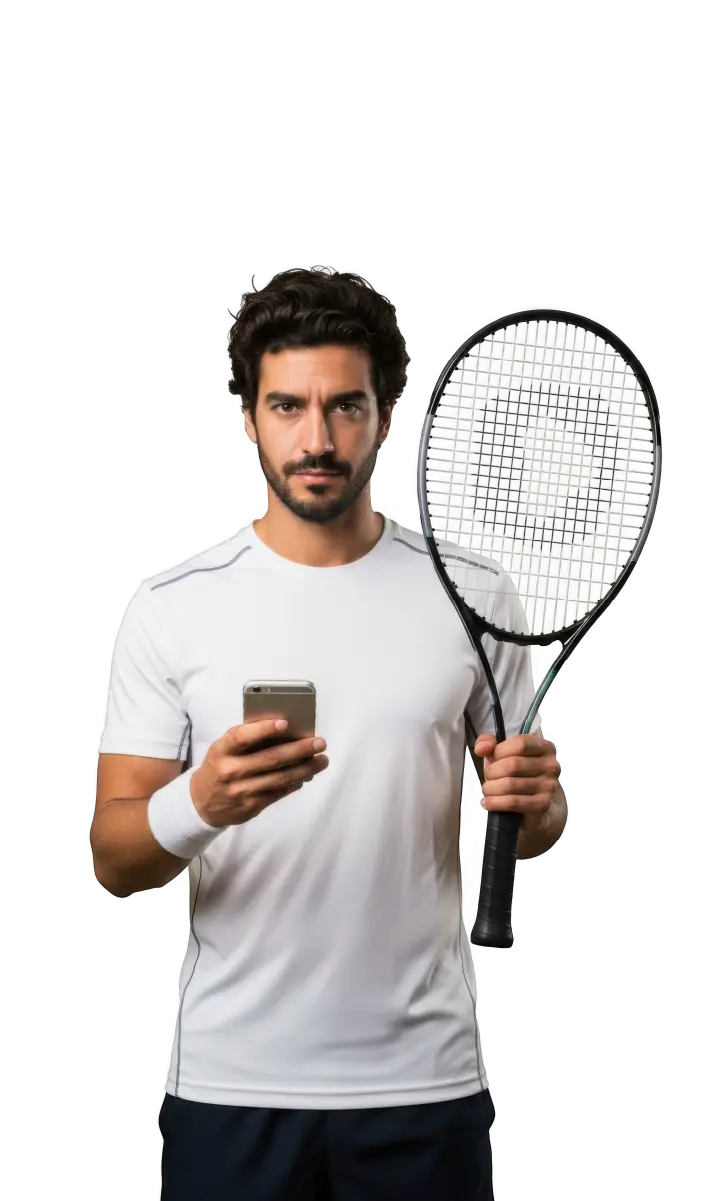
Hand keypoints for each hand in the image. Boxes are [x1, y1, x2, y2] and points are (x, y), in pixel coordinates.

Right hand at [191, 718, 328, 827]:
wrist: (201, 803)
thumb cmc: (219, 766)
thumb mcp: (222, 749)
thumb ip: (245, 739)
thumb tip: (283, 729)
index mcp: (222, 750)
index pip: (242, 737)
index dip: (263, 729)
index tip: (285, 723)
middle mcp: (231, 770)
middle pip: (270, 759)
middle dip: (299, 750)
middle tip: (320, 743)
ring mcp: (242, 790)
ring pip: (280, 778)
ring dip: (305, 768)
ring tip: (322, 760)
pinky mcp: (252, 806)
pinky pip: (279, 792)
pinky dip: (295, 783)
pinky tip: (307, 775)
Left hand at [473, 733, 560, 833]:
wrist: (528, 802)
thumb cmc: (514, 772)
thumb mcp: (501, 752)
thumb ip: (488, 742)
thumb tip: (482, 748)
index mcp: (544, 747)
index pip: (520, 743)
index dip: (500, 750)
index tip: (492, 758)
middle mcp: (551, 765)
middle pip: (513, 764)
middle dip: (492, 772)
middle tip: (488, 777)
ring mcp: (549, 786)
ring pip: (510, 785)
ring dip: (491, 788)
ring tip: (487, 790)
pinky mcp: (542, 805)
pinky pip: (513, 802)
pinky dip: (495, 803)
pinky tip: (488, 802)